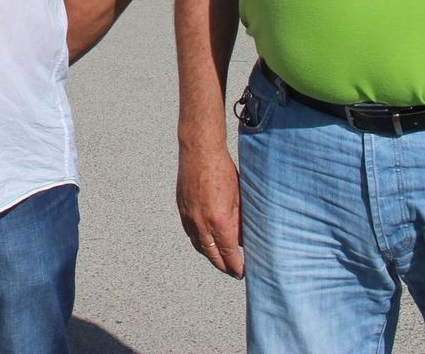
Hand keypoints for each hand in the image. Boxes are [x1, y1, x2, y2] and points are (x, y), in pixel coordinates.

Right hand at [176, 143, 245, 277]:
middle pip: (211, 255)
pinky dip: (199, 242)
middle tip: (233, 272)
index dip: (235, 266)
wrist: (199, 152)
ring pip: (198, 246)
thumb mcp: (239, 198)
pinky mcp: (181, 209)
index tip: (242, 273)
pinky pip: (190, 233)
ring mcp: (188, 217)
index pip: (228, 253)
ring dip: (210, 256)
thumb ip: (240, 222)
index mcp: (218, 220)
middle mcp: (200, 223)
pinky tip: (205, 242)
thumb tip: (243, 240)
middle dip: (223, 266)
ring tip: (220, 260)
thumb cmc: (222, 171)